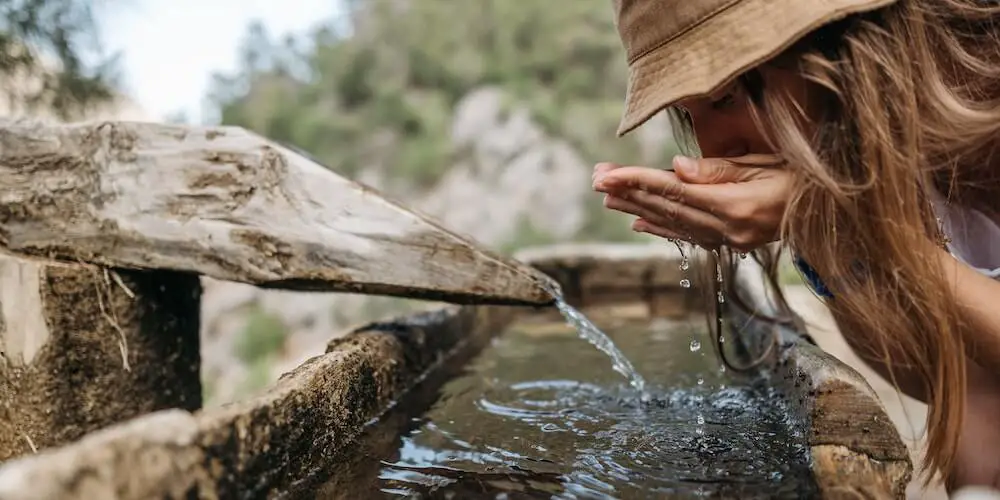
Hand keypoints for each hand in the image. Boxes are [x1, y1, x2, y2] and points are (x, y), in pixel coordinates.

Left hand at [592, 154, 790, 250]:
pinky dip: (661, 228)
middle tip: (596, 180)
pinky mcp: (733, 244)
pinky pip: (689, 235)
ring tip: (607, 198)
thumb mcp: (767, 164)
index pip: (675, 191)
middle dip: (628, 192)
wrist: (836, 211)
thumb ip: (720, 170)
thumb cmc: (804, 177)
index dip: (637, 181)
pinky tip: (638, 222)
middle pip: (668, 208)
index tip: (607, 175)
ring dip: (637, 209)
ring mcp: (730, 241)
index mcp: (736, 206)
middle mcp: (728, 229)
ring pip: (673, 223)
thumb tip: (676, 169)